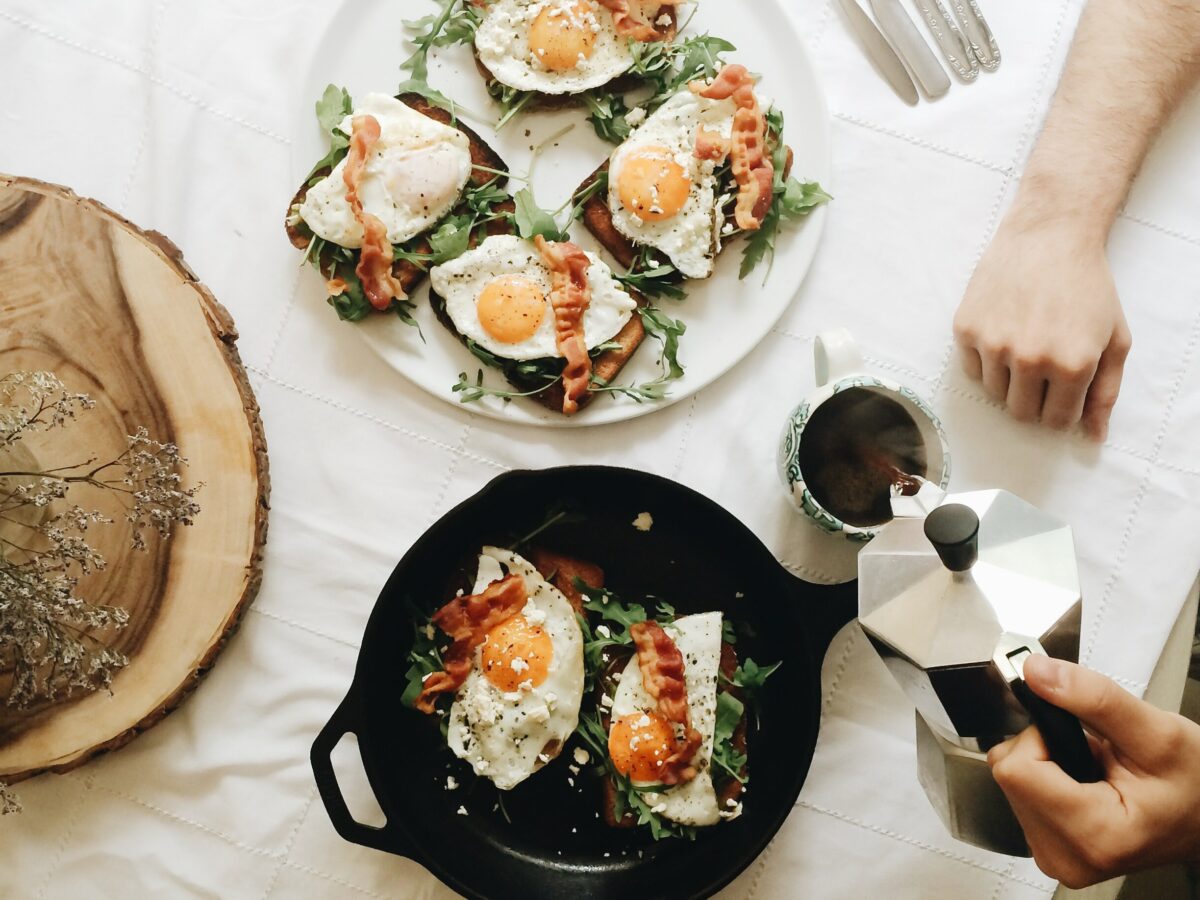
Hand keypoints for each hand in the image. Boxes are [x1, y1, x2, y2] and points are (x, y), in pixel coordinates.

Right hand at [953, 210, 1131, 440]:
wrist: (1048, 235)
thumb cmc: (1086, 286)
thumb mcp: (1114, 339)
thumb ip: (1106, 393)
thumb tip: (1093, 436)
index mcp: (1072, 366)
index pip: (1056, 421)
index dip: (1060, 408)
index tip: (1061, 389)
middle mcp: (1030, 360)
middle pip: (1020, 413)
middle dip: (1033, 399)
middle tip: (1041, 369)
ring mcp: (994, 344)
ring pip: (993, 393)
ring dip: (1008, 379)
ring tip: (1023, 344)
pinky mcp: (967, 329)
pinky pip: (970, 369)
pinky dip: (984, 360)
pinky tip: (1003, 330)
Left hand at [988, 655, 1199, 887]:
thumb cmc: (1195, 784)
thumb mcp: (1156, 731)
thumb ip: (1093, 698)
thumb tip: (1037, 672)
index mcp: (1094, 835)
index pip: (1015, 768)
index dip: (1042, 737)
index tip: (1079, 733)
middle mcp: (1065, 856)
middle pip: (1009, 774)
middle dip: (1045, 749)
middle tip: (1095, 754)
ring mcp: (1055, 857)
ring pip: (1010, 782)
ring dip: (1047, 763)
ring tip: (1097, 770)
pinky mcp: (1049, 849)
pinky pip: (1020, 795)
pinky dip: (1047, 779)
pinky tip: (1085, 783)